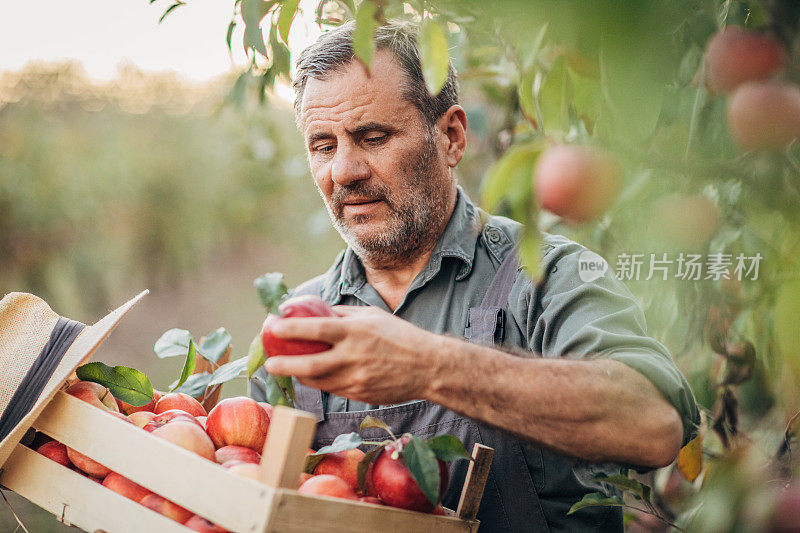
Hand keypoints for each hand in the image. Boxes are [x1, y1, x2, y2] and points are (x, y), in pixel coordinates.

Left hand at [263, 305, 440, 404]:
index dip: (291, 327)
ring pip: (318, 381)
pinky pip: (332, 389)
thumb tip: (314, 310)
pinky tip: (309, 376)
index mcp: (356, 332)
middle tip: (269, 362)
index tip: (272, 325)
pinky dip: (318, 383)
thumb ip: (343, 314)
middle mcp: (354, 356)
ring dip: (298, 375)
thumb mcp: (372, 316)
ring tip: (286, 368)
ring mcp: (357, 379)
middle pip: (309, 363)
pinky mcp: (360, 394)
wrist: (428, 367)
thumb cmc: (400, 336)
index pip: (316, 328)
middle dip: (284, 364)